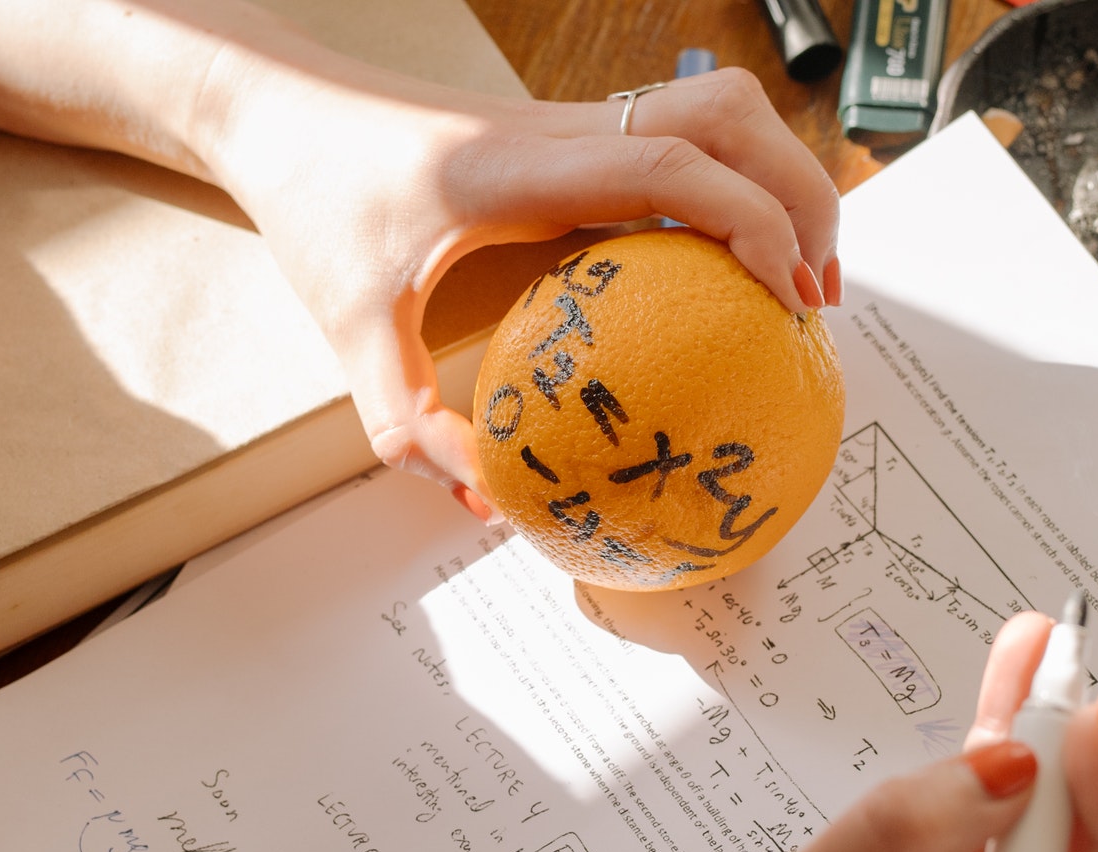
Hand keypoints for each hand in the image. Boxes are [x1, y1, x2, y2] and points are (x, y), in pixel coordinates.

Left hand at [203, 58, 841, 517]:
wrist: (282, 112)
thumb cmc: (313, 204)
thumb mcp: (348, 327)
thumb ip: (407, 421)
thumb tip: (483, 497)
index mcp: (518, 166)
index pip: (668, 164)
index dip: (751, 221)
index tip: (788, 298)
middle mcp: (559, 129)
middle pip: (727, 114)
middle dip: (801, 194)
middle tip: (816, 300)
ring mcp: (568, 122)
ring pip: (714, 107)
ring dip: (774, 176)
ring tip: (792, 276)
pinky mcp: (565, 133)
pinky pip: (675, 137)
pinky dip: (726, 184)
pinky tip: (720, 262)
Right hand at [232, 619, 1097, 851]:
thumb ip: (902, 834)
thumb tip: (1010, 763)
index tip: (1079, 735)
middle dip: (1091, 783)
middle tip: (1054, 693)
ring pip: (1051, 847)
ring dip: (1048, 757)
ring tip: (1038, 661)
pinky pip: (987, 833)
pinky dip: (995, 766)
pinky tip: (1000, 699)